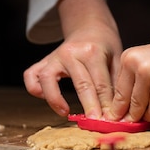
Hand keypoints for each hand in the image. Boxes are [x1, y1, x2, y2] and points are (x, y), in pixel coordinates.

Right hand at [23, 0, 122, 117]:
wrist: (89, 27)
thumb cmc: (104, 45)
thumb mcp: (116, 59)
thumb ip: (116, 83)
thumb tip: (118, 111)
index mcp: (92, 51)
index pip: (100, 84)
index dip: (106, 105)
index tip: (110, 120)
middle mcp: (70, 53)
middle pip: (81, 84)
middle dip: (89, 107)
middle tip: (95, 122)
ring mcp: (54, 56)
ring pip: (48, 80)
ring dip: (55, 100)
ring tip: (65, 113)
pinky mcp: (44, 61)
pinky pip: (31, 76)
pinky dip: (36, 89)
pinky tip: (48, 99)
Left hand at [108, 30, 149, 121]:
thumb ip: (137, 81)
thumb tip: (126, 108)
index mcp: (128, 57)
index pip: (117, 90)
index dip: (117, 108)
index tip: (116, 121)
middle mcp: (135, 63)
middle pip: (124, 100)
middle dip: (127, 116)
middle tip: (128, 126)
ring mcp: (149, 74)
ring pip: (138, 107)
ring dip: (141, 117)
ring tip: (144, 121)